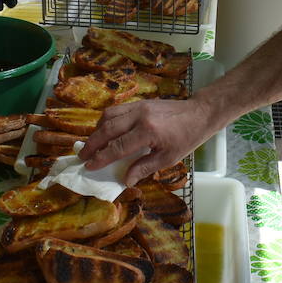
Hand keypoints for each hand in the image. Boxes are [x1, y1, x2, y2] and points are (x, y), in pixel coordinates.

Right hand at [81, 99, 215, 184]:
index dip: (101, 158)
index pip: (117, 147)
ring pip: (108, 115)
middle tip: (82, 156)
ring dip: (97, 130)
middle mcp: (139, 116)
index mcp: (148, 132)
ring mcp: (138, 106)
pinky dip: (106, 121)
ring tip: (92, 145)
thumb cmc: (186, 138)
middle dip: (92, 144)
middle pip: (107, 129)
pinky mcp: (140, 102)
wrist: (199, 113)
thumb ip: (144, 168)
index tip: (89, 166)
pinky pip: (117, 110)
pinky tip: (105, 131)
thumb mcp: (169, 158)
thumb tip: (125, 180)